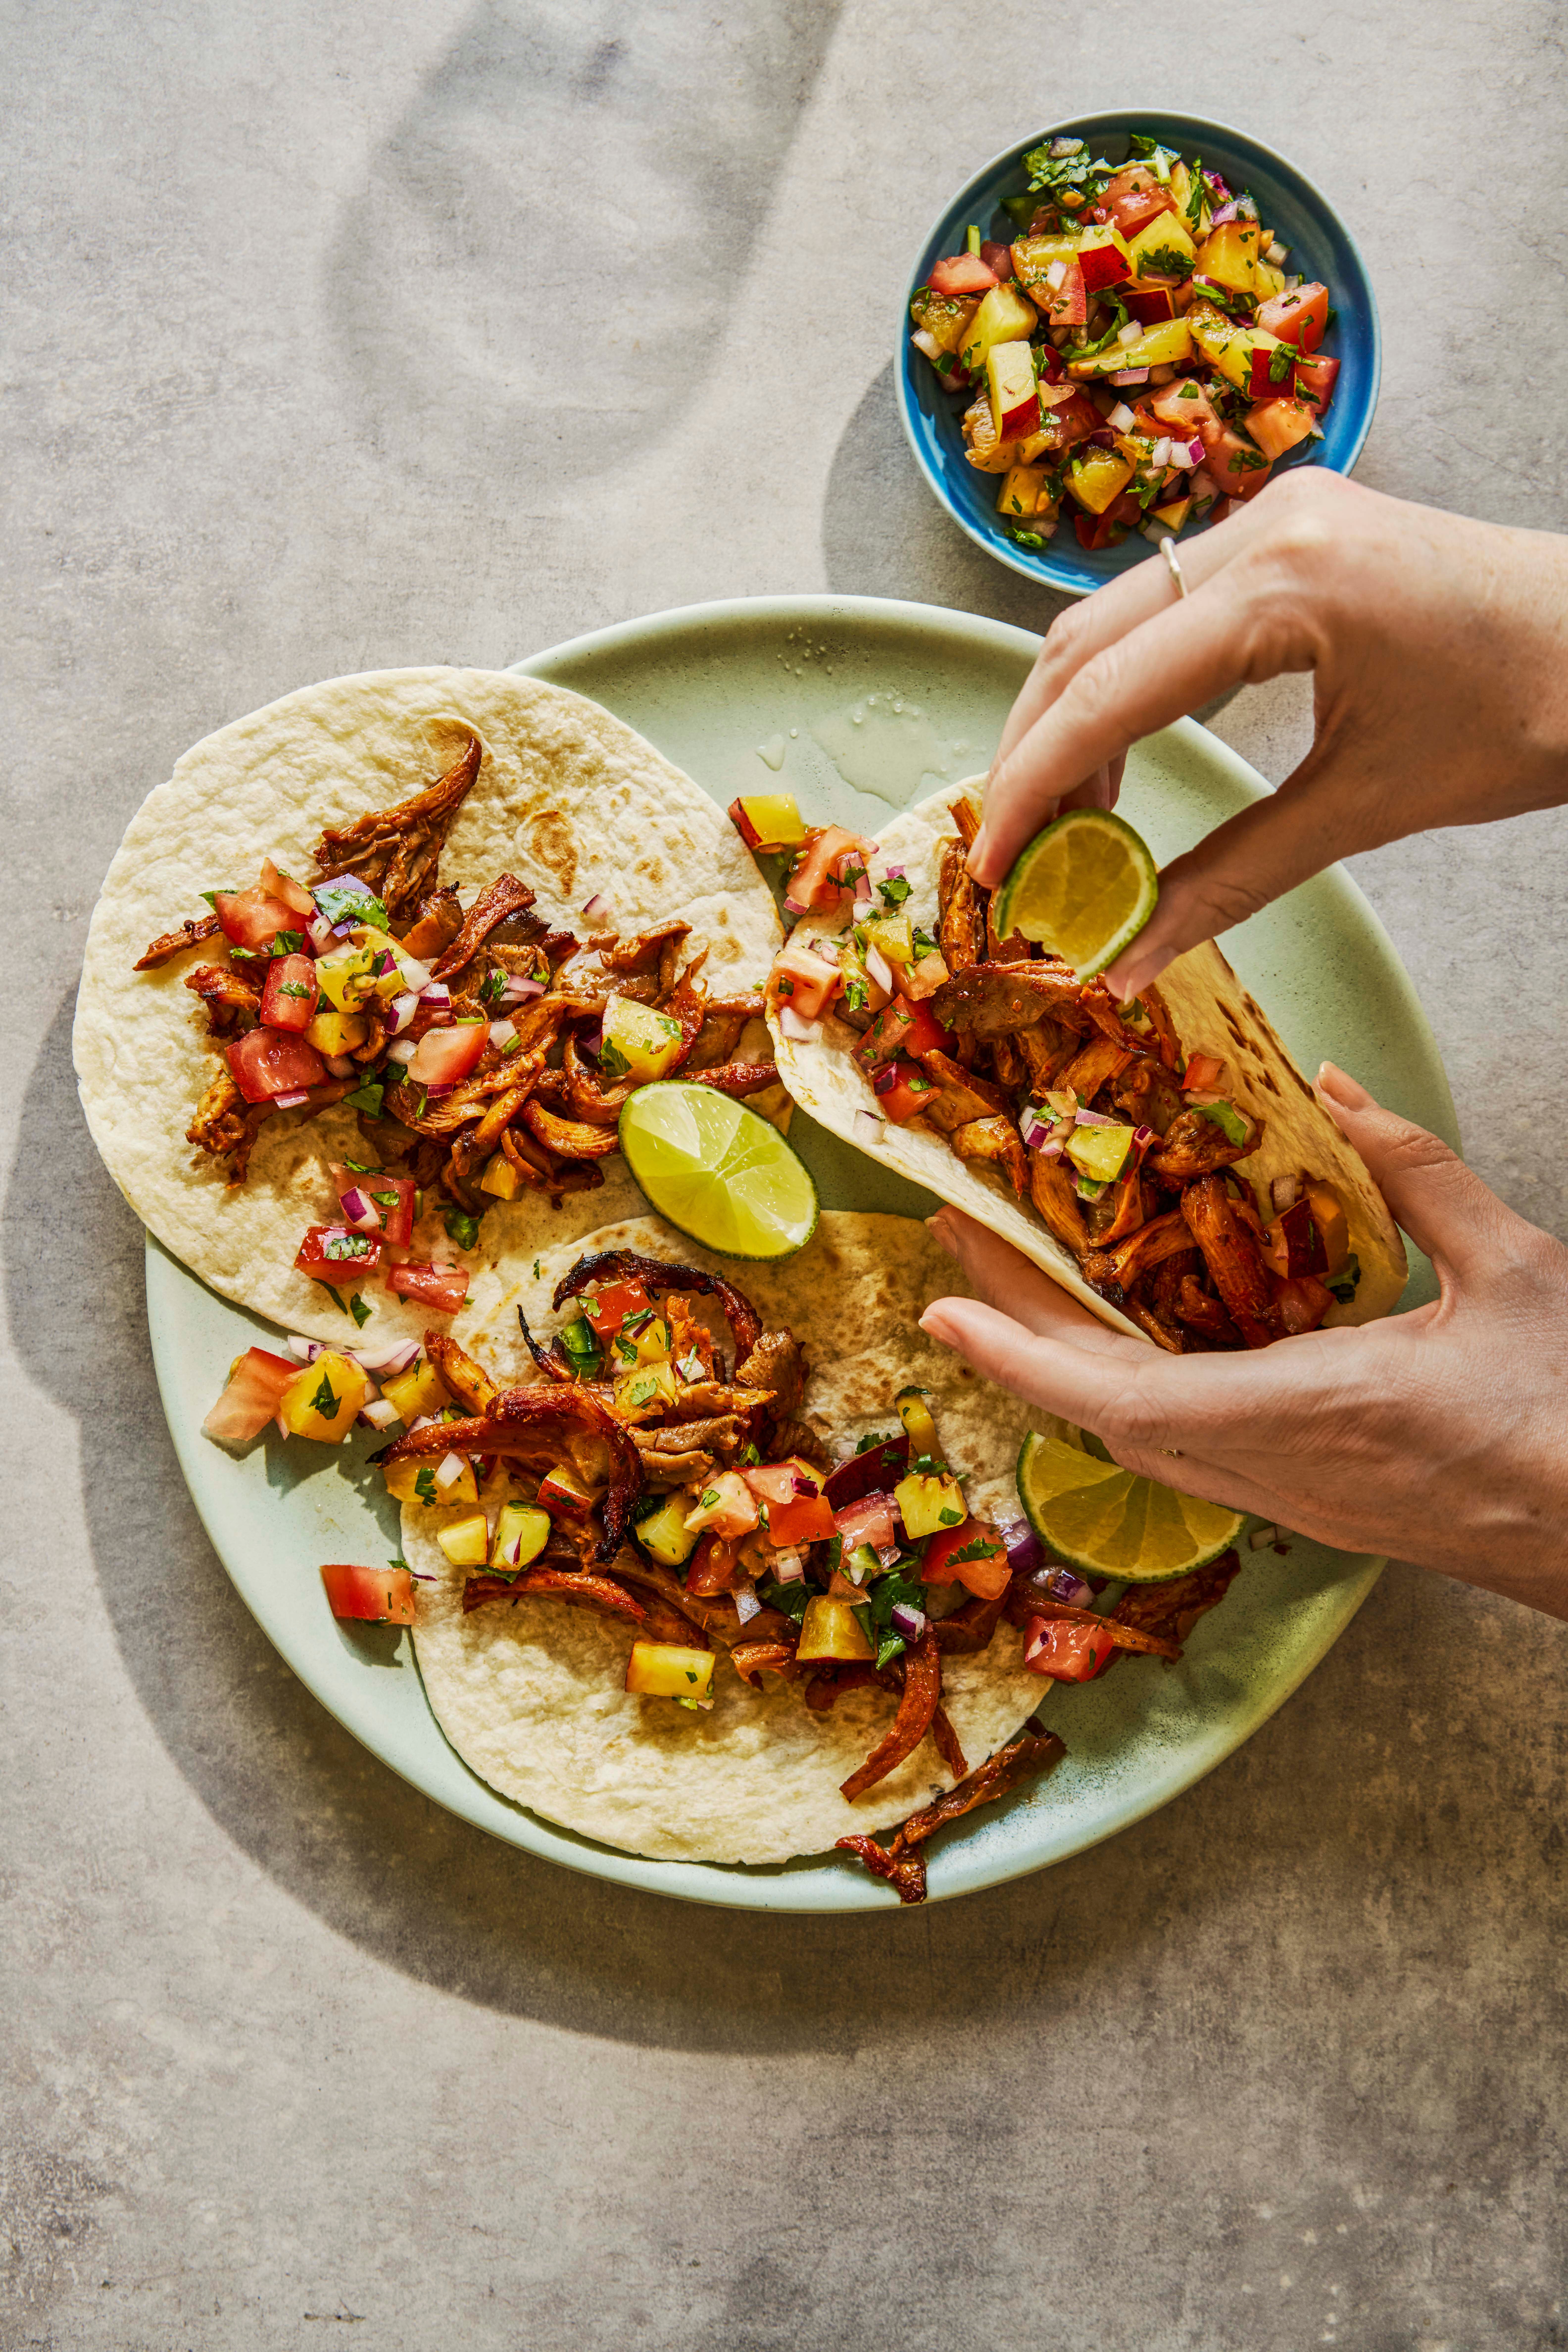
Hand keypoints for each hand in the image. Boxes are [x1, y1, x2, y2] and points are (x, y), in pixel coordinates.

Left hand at [918, 1064, 1567, 1620]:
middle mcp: (1280, 1465)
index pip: (1119, 1391)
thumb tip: (1340, 1085)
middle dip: (1017, 1331)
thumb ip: (1419, 1171)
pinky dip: (1126, 1396)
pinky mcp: (1314, 1505)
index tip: (942, 1309)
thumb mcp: (1513, 1268)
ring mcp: (1293, 1497)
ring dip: (1063, 1366)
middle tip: (958, 1252)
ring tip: (1016, 1286)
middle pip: (1102, 1410)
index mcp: (1313, 1406)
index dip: (1020, 1349)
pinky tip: (1112, 1351)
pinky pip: (1186, 1450)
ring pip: (1137, 1439)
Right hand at [968, 473, 1567, 999]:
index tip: (990, 863)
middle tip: (1010, 847)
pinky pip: (1164, 605)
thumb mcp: (1367, 808)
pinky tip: (1120, 758)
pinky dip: (1123, 683)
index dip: (1033, 785)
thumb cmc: (1526, 712)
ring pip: (1112, 616)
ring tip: (1062, 819)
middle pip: (1083, 638)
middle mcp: (1265, 524)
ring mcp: (1274, 515)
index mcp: (1285, 583)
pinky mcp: (1288, 530)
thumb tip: (1127, 960)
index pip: (1107, 692)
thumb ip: (1230, 879)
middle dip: (1032, 748)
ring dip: (1071, 716)